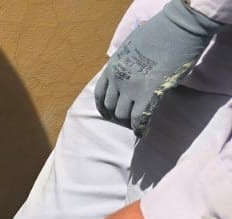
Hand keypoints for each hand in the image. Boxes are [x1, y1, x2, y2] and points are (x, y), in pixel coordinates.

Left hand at [95, 0, 221, 133]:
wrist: (177, 29)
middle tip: (127, 120)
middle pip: (110, 107)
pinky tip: (142, 132)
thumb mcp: (131, 47)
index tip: (107, 113)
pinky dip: (140, 128)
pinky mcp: (148, 93)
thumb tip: (130, 71)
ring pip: (122, 115)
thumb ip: (126, 62)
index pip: (99, 94)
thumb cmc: (158, 33)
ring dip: (128, 122)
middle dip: (117, 116)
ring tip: (136, 124)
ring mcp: (131, 88)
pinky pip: (139, 118)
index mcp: (111, 67)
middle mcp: (117, 80)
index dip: (103, 106)